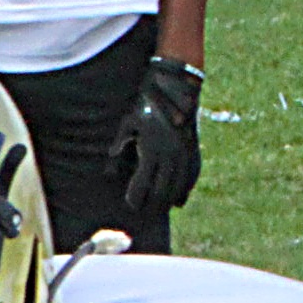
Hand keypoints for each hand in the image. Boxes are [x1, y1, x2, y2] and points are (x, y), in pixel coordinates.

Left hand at [107, 57, 204, 219]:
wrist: (175, 88)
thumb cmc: (145, 105)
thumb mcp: (127, 125)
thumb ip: (119, 149)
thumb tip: (108, 173)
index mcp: (151, 151)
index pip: (142, 185)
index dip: (135, 199)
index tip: (130, 205)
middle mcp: (169, 156)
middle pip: (161, 192)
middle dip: (151, 206)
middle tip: (144, 214)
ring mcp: (184, 154)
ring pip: (177, 188)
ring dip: (168, 202)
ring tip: (159, 211)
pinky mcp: (194, 150)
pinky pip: (191, 177)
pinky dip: (184, 191)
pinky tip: (179, 201)